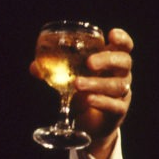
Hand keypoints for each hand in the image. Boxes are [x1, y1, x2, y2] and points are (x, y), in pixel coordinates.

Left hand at [30, 28, 133, 158]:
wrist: (89, 124)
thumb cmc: (81, 93)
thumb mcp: (68, 78)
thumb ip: (52, 70)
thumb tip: (34, 67)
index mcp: (110, 61)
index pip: (124, 46)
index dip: (122, 39)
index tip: (111, 35)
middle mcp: (120, 74)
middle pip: (124, 62)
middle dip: (107, 60)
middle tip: (89, 63)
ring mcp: (123, 93)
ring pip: (117, 85)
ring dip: (97, 83)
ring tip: (77, 85)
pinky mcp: (119, 111)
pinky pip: (115, 105)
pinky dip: (102, 101)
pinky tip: (89, 100)